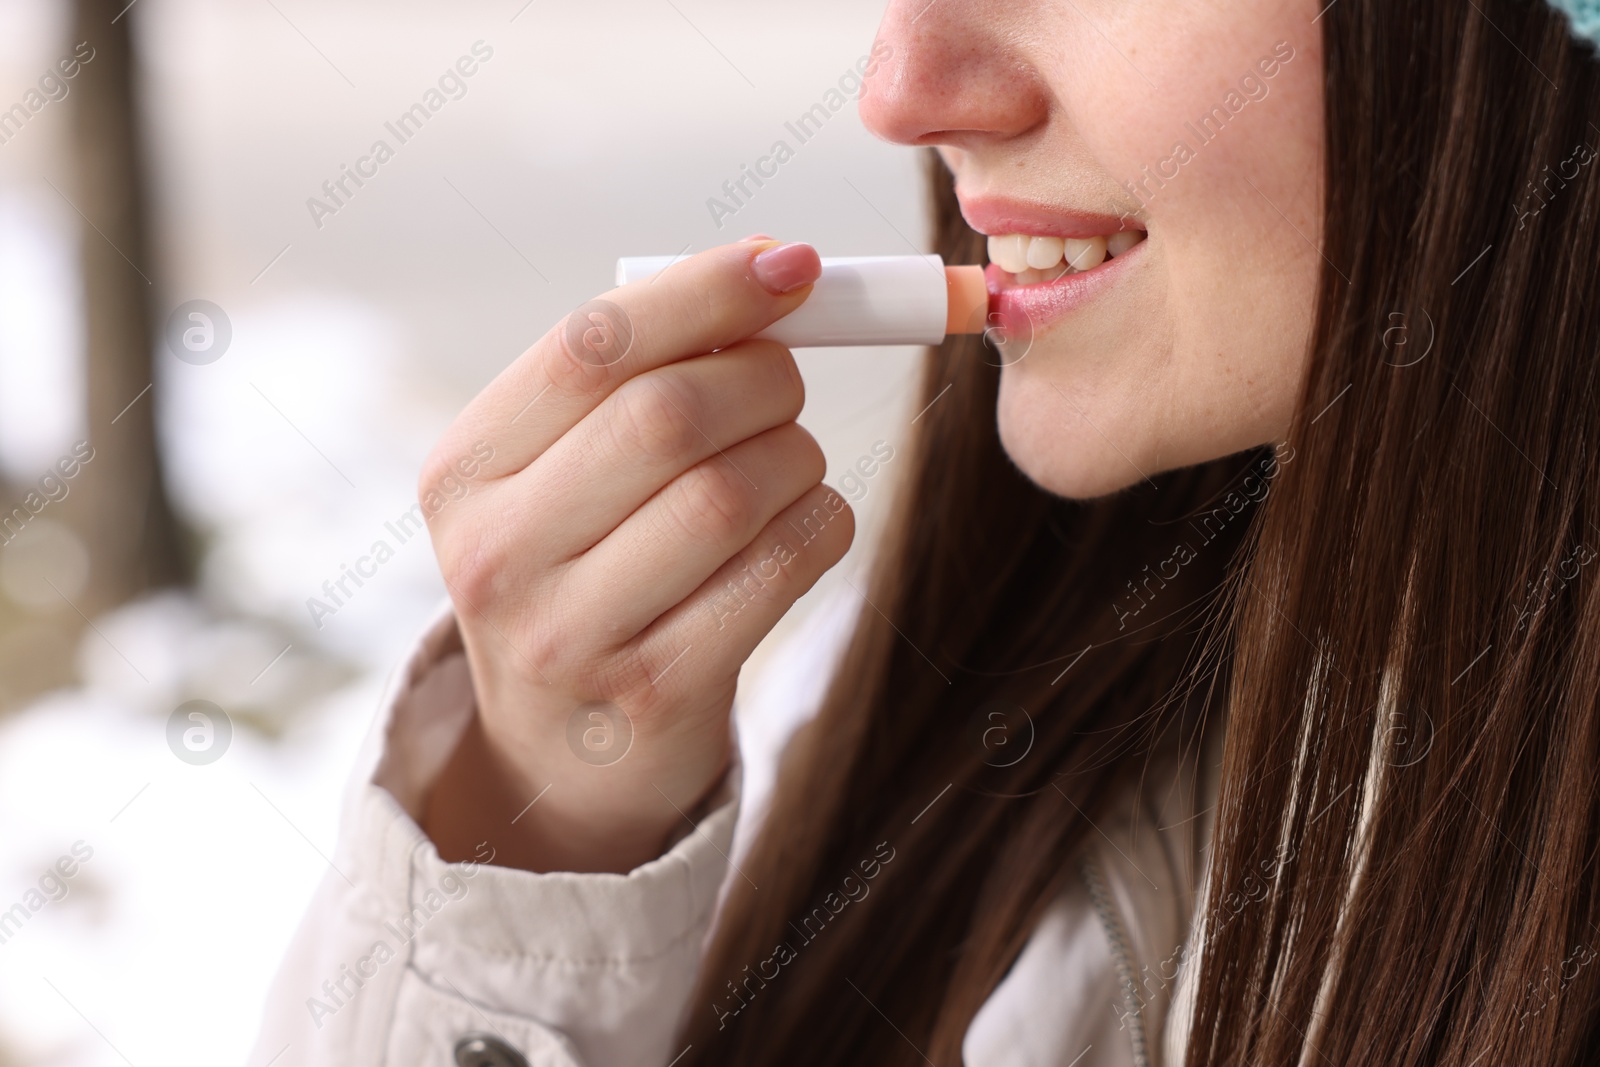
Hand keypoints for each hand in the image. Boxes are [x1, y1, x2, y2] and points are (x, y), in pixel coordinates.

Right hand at [418, 239, 854, 872]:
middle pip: (668, 416)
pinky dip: (821, 520)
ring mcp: (571, 636)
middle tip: (785, 381)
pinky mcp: (657, 694)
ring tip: (788, 463)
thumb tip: (776, 268)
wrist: (564, 753)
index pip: (591, 346)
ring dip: (796, 455)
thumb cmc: (583, 570)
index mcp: (463, 471)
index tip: (788, 262)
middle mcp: (497, 555)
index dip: (704, 292)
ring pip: (732, 493)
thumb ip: (639, 374)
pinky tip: (804, 521)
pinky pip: (781, 567)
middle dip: (762, 377)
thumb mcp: (560, 473)